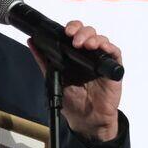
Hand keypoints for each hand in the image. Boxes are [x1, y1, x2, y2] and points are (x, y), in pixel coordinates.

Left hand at [27, 21, 121, 141]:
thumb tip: (32, 43)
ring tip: (87, 45)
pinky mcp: (113, 69)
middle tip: (75, 39)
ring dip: (94, 38)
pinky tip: (102, 48)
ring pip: (102, 40)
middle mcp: (88, 55)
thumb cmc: (73, 101)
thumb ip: (44, 61)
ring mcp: (101, 61)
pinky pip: (115, 54)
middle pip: (89, 33)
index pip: (76, 33)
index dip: (73, 27)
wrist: (86, 120)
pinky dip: (109, 48)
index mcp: (75, 55)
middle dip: (82, 31)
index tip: (67, 31)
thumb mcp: (54, 78)